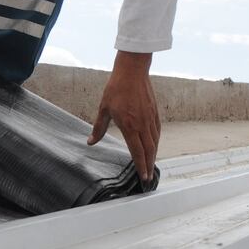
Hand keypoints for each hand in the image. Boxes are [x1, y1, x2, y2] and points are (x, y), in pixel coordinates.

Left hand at [89, 51, 159, 180]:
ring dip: (154, 155)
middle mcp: (142, 124)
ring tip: (152, 165)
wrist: (132, 71)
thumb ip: (98, 128)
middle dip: (149, 165)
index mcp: (129, 126)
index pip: (137, 151)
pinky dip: (157, 141)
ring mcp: (150, 118)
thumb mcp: (104, 109)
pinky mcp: (154, 111)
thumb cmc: (116, 88)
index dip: (140, 166)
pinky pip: (157, 131)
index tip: (143, 177)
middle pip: (149, 150)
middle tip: (148, 178)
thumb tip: (91, 142)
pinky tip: (155, 145)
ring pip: (155, 142)